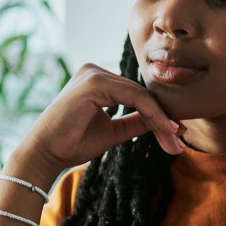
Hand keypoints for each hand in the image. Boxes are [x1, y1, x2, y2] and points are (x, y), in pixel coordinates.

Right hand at [13, 64, 184, 182]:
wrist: (46, 154)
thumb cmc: (72, 144)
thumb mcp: (113, 132)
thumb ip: (135, 122)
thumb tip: (163, 121)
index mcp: (97, 80)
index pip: (137, 94)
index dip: (158, 115)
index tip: (175, 137)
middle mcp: (95, 71)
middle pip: (142, 93)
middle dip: (163, 120)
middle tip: (179, 143)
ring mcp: (94, 74)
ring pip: (141, 95)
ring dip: (161, 120)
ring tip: (174, 141)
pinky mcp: (94, 82)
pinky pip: (134, 97)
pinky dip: (151, 114)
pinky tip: (164, 130)